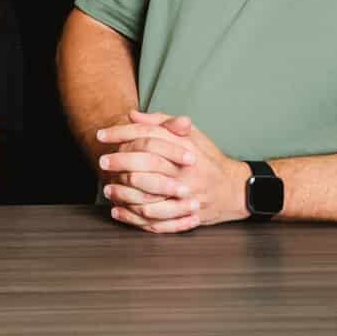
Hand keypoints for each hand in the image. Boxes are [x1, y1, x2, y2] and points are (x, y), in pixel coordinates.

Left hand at [95, 111, 248, 234]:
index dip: (121, 134)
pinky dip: (135, 217)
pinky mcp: (186, 215)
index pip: (148, 137)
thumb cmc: (209, 159)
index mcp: (184, 148)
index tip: (101, 135)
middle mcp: (185, 171)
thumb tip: (133, 115)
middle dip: (120, 162)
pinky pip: (157, 219)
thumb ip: (162, 123)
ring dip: (124, 193)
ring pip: (150, 195)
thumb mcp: (191, 135)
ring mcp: (186, 195)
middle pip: (147, 164)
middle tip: (102, 162)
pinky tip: (118, 211)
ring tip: (107, 189)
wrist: (235, 189)